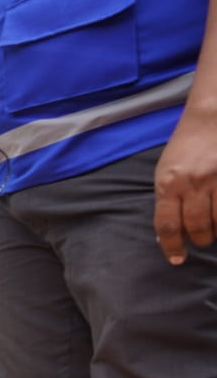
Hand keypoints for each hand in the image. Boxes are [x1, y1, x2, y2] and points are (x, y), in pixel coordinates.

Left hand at [154, 105, 216, 264]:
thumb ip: (166, 201)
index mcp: (168, 184)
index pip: (167, 225)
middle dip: (199, 239)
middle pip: (196, 227)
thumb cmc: (184, 148)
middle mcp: (192, 183)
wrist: (210, 119)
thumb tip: (166, 234)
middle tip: (200, 239)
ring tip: (214, 229)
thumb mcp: (165, 173)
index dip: (171, 247)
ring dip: (216, 231)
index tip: (177, 259)